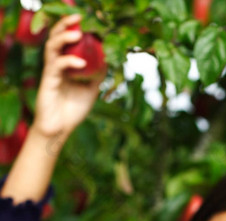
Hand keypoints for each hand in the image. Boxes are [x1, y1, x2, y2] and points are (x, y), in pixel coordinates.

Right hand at [33, 14, 105, 138]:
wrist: (60, 129)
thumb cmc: (73, 111)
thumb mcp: (91, 90)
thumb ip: (97, 75)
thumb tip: (109, 60)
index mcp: (65, 64)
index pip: (67, 40)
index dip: (74, 28)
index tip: (90, 22)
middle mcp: (56, 64)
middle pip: (56, 36)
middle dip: (65, 24)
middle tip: (79, 17)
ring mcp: (51, 71)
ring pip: (52, 46)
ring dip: (64, 36)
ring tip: (77, 33)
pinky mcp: (48, 81)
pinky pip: (56, 65)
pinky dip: (69, 61)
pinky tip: (81, 63)